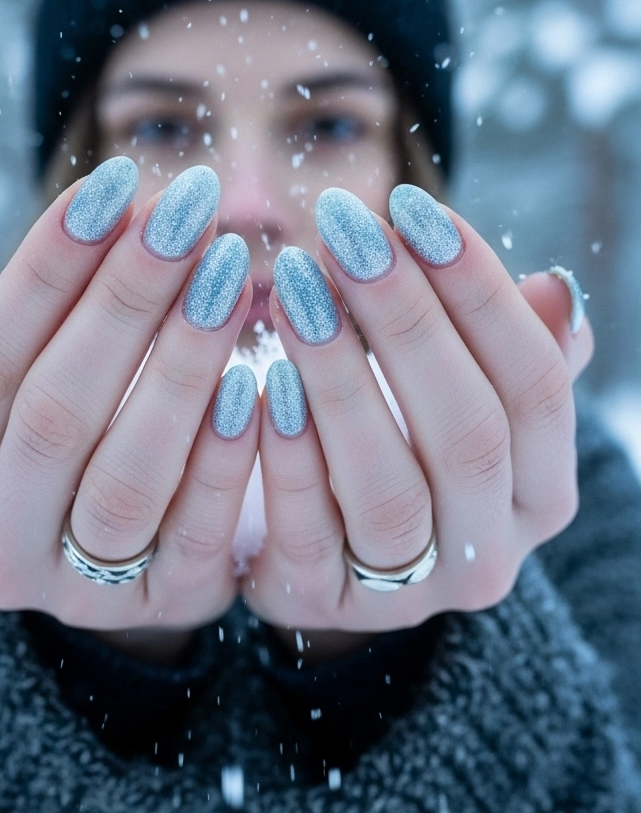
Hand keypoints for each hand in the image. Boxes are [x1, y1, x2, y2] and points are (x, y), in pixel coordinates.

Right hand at [0, 160, 258, 642]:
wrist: (128, 549)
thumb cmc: (75, 423)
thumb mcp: (24, 381)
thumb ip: (18, 320)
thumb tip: (45, 246)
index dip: (45, 270)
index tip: (115, 185)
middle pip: (55, 414)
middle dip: (126, 303)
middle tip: (190, 217)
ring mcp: (80, 591)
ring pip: (129, 478)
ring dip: (183, 369)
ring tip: (233, 278)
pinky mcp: (168, 606)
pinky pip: (202, 531)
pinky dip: (230, 455)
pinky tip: (264, 383)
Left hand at [246, 186, 592, 641]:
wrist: (319, 551)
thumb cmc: (400, 438)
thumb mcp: (462, 394)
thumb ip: (507, 347)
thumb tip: (554, 292)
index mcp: (541, 490)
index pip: (537, 387)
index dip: (481, 294)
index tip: (415, 208)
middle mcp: (491, 552)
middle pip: (468, 435)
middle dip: (408, 322)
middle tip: (346, 233)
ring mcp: (407, 592)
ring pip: (388, 490)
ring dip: (341, 381)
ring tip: (296, 291)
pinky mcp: (319, 604)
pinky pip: (306, 533)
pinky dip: (286, 455)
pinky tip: (258, 381)